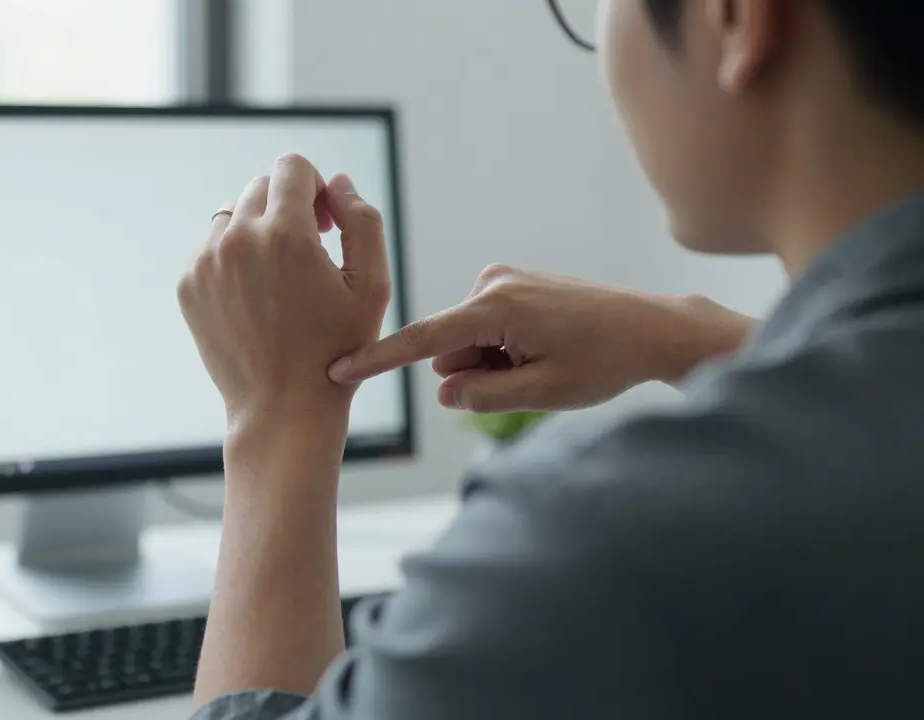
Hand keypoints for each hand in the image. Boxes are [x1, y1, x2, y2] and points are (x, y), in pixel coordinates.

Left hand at [178, 155, 391, 425]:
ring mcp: (206, 262)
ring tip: (279, 278)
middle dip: (287, 207)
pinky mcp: (188, 284)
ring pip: (233, 214)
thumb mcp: (372, 286)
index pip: (292, 167)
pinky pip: (211, 247)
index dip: (315, 188)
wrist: (282, 409)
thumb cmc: (336, 350)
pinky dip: (233, 259)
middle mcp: (238, 238)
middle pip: (261, 186)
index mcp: (286, 233)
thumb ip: (362, 220)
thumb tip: (336, 182)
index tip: (325, 224)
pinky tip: (256, 299)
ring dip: (257, 231)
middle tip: (307, 252)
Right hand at [328, 265, 753, 412]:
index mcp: (496, 307)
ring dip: (492, 363)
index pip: (423, 341)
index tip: (339, 370)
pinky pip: (487, 328)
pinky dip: (504, 349)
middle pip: (449, 348)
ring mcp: (503, 280)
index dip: (379, 360)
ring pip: (468, 341)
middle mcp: (493, 283)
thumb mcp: (542, 393)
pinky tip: (547, 349)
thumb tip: (444, 390)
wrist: (653, 329)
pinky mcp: (514, 284)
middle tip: (531, 379)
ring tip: (545, 363)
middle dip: (474, 373)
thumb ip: (483, 396)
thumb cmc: (605, 362)